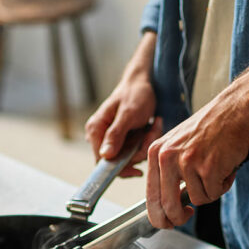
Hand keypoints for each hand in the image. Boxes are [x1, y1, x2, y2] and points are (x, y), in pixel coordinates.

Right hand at [85, 32, 160, 177]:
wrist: (143, 83)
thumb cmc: (135, 94)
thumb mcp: (128, 114)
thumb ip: (115, 135)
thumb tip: (105, 156)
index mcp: (95, 130)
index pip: (102, 162)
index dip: (121, 165)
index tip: (140, 159)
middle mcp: (99, 137)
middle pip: (118, 161)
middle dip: (139, 151)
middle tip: (152, 132)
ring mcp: (111, 140)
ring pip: (129, 157)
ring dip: (145, 144)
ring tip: (153, 125)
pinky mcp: (122, 140)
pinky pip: (135, 151)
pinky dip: (146, 141)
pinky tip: (152, 126)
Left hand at [145, 97, 248, 228]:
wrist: (234, 110)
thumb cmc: (209, 128)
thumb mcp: (177, 145)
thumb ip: (167, 172)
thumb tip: (166, 206)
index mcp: (156, 153)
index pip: (151, 196)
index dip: (159, 217)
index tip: (167, 222)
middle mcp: (167, 158)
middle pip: (168, 207)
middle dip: (178, 218)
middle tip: (187, 216)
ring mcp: (187, 163)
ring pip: (197, 200)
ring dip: (209, 192)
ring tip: (216, 171)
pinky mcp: (208, 168)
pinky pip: (214, 193)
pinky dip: (223, 185)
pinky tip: (225, 168)